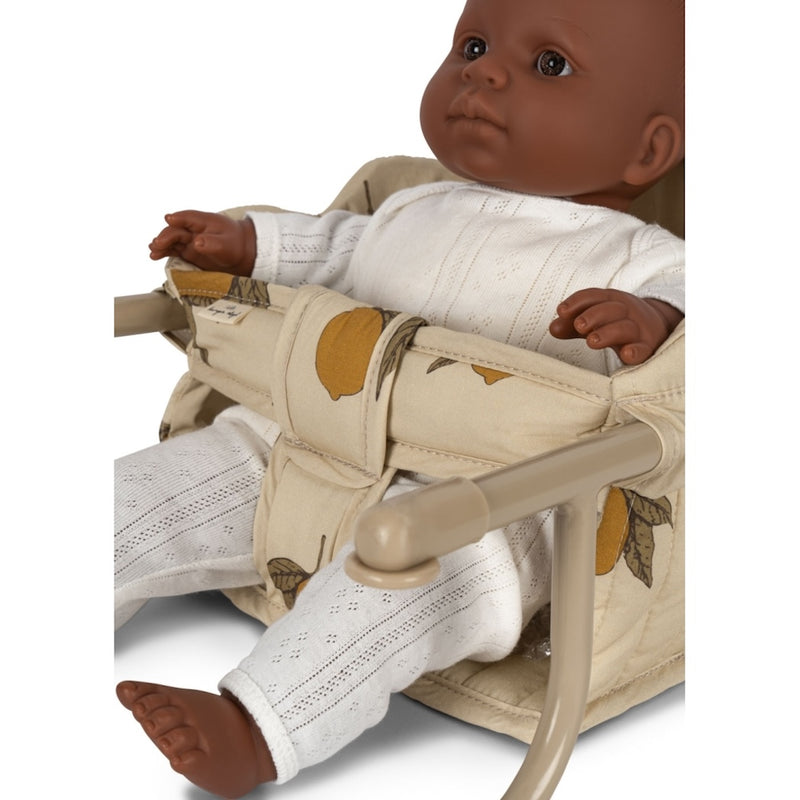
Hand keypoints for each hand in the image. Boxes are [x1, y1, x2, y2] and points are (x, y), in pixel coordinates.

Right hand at [149, 210, 255, 275]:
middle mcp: (194, 229)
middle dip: (166, 236)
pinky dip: (164, 252)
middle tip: (157, 244)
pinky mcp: (188, 251)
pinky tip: (155, 255)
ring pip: (172, 240)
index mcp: (204, 221)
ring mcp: (189, 240)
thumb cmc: (234, 246)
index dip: (178, 218)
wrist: (240, 254)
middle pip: (176, 230)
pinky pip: (173, 250)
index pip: (188, 217)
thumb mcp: (226, 245)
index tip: (169, 219)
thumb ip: (212, 243)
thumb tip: (196, 242)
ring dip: (161, 244)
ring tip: (153, 250)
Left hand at [549, 288, 682, 364]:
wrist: (661, 328)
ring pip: (624, 328)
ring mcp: (639, 329)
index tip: (561, 311)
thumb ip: (573, 325)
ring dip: (608, 333)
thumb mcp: (597, 320)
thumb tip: (553, 328)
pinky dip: (636, 351)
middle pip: (610, 309)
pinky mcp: (649, 347)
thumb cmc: (619, 324)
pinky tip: (626, 354)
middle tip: (578, 326)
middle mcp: (626, 312)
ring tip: (591, 341)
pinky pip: (644, 348)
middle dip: (593, 316)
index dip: (577, 302)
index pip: (594, 296)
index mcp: (612, 302)